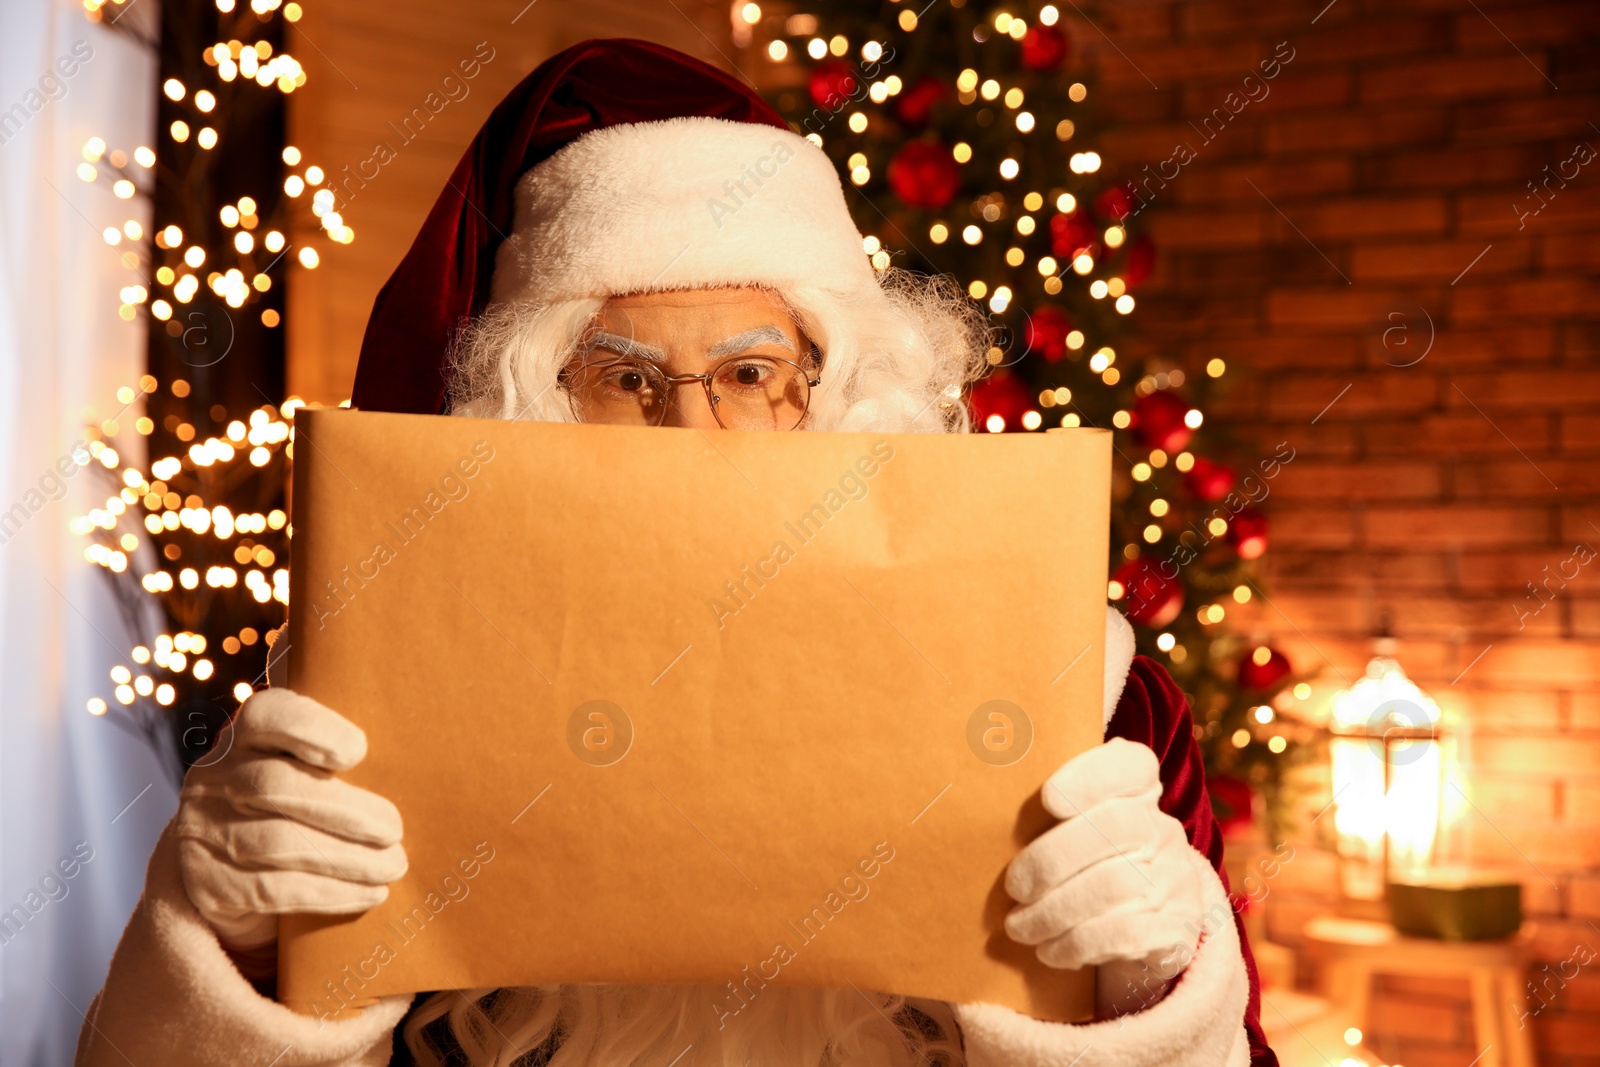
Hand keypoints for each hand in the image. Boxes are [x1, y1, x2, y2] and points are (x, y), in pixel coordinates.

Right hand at [174, 688, 406, 976]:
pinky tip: (370, 893)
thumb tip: (423, 747)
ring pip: (277, 844)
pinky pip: (274, 890)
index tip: (357, 752)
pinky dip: (329, 893)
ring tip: (394, 865)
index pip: (267, 715)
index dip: (311, 729)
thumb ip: (347, 753)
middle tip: (394, 829)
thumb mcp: (316, 767)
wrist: (241, 871)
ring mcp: (203, 831)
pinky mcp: (209, 885)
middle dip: (344, 810)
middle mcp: (214, 777)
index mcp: (247, 734)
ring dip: (347, 859)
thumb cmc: (306, 802)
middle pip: (274, 786)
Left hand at [1002, 738, 1205, 971]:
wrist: (1143, 928)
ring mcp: (1176, 879)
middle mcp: (1163, 829)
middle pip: (1116, 828)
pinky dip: (1078, 943)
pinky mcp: (1177, 927)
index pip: (1131, 766)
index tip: (1048, 797)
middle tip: (1014, 888)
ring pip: (1115, 885)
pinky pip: (1125, 933)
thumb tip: (982, 795)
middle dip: (1052, 860)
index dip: (1091, 776)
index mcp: (1138, 792)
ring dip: (1055, 911)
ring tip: (1019, 927)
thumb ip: (1042, 808)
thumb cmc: (1085, 865)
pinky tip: (1049, 950)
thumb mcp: (1071, 828)